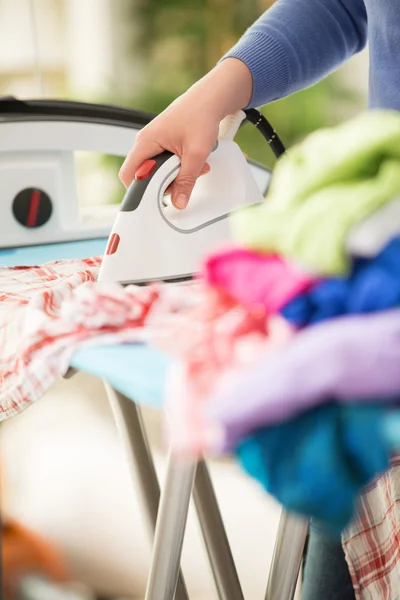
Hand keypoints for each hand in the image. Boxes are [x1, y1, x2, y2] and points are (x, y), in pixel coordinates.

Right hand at [119, 58, 252, 208]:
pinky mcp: (164, 143)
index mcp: (145, 142)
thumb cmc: (200, 115)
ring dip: (176, 175)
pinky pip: (166, 163)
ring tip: (196, 166)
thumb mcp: (196, 154)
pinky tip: (194, 161)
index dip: (139, 191)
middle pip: (145, 176)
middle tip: (186, 178)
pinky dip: (180, 166)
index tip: (156, 198)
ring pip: (158, 171)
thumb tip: (179, 203)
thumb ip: (186, 181)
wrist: (211, 98)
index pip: (128, 175)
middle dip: (166, 183)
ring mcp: (155, 143)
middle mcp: (146, 142)